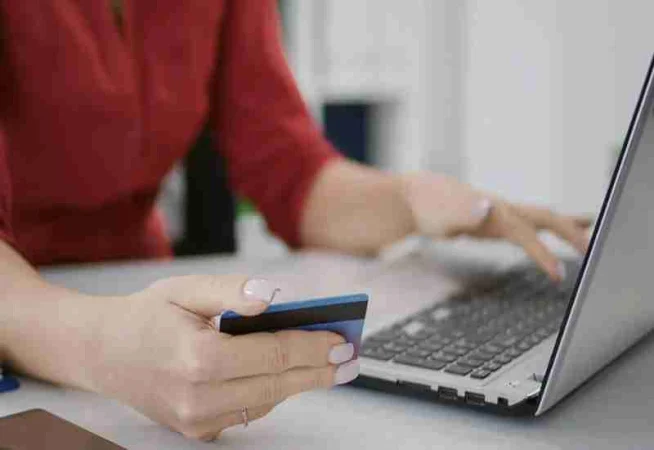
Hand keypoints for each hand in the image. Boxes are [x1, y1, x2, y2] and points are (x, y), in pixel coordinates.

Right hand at [87, 275, 358, 440]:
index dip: (313, 346)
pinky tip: (288, 375)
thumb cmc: (146, 316)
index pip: (273, 354)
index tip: (342, 340)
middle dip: (318, 370)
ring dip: (300, 382)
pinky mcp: (196, 430)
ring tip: (329, 366)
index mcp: (196, 358)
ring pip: (267, 402)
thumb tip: (273, 297)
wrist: (102, 352)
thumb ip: (230, 291)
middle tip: (351, 359)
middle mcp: (197, 397)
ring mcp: (196, 420)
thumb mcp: (185, 289)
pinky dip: (272, 393)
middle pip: (277, 385)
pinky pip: (248, 412)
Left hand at [401, 172, 591, 280]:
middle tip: (595, 249)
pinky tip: (549, 234)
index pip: (527, 234)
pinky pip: (525, 224)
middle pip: (546, 217)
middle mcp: (501, 208)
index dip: (544, 255)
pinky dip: (543, 228)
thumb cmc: (426, 207)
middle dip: (572, 232)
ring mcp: (498, 212)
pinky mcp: (493, 219)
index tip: (559, 276)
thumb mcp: (441, 213)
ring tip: (592, 226)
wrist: (413, 197)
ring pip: (540, 217)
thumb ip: (463, 211)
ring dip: (566, 224)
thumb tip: (486, 207)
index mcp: (494, 210)